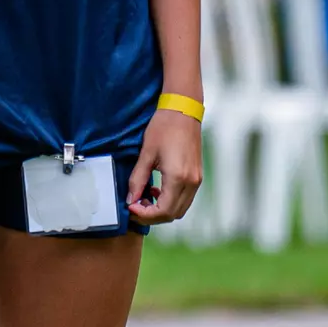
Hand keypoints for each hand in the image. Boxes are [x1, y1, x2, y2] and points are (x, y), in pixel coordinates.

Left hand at [126, 107, 202, 224]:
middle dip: (152, 215)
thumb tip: (130, 199)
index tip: (131, 207)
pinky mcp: (197, 176)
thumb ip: (137, 179)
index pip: (163, 211)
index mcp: (178, 178)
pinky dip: (171, 201)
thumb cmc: (164, 127)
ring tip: (145, 198)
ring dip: (162, 210)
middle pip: (172, 214)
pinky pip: (185, 198)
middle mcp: (191, 183)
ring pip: (180, 209)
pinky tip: (157, 190)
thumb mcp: (146, 153)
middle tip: (135, 206)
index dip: (145, 215)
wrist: (183, 110)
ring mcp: (197, 180)